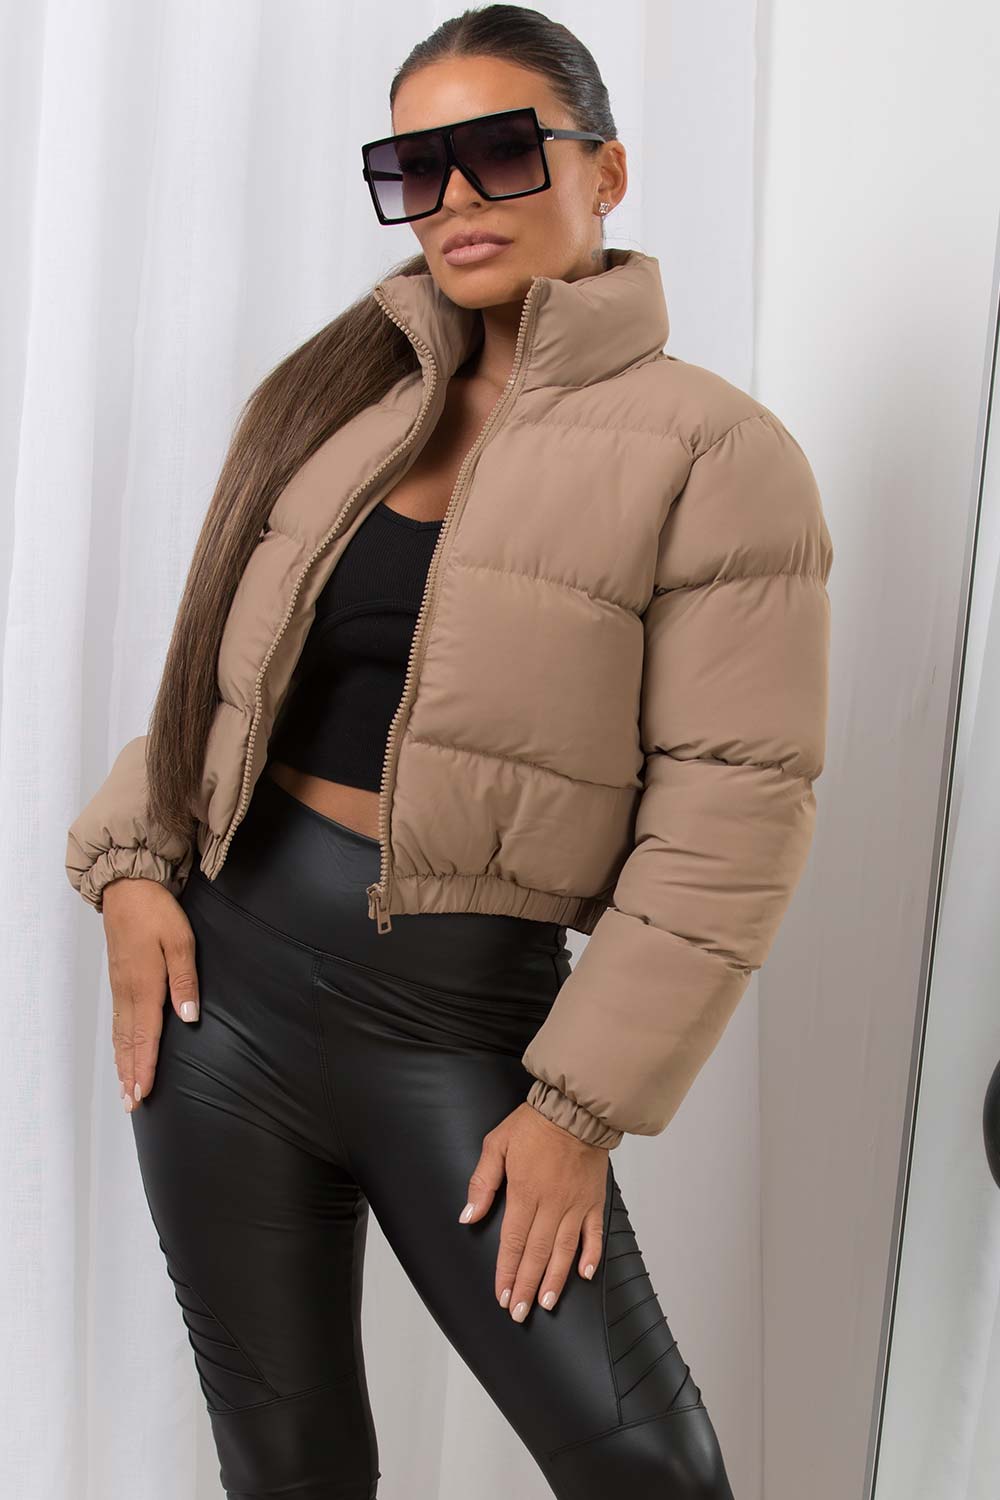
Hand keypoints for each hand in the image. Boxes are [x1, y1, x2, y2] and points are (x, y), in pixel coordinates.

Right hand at [102, 877, 200, 1112]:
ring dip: (123, 1061)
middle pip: (129, 1041)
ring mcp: (120, 985)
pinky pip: (118, 1019)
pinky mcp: (118, 979)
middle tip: (131, 1104)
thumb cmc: (157, 912)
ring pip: (121, 1033)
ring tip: (125, 1088)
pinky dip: (119, 1041)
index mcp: (146, 984)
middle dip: (130, 1073)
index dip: (145, 1066)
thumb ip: (185, 980)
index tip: (143, 1093)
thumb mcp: (181, 940)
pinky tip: (122, 1050)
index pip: (146, 1035)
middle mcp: (129, 991)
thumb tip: (188, 1016)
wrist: (127, 888)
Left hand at [457, 1101, 608, 1322]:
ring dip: (554, 1280)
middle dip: (525, 1285)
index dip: (506, 1271)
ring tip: (546, 1304)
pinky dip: (591, 1255)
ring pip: (564, 1251)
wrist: (575, 1108)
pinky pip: (595, 1233)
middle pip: (537, 1253)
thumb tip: (469, 1216)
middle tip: (518, 1312)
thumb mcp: (496, 1144)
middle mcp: (551, 1204)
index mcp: (524, 1192)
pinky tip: (585, 1275)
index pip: (512, 1241)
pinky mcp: (595, 1200)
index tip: (501, 1295)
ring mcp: (576, 1204)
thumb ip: (482, 1182)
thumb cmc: (534, 1123)